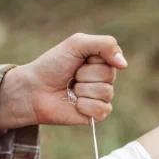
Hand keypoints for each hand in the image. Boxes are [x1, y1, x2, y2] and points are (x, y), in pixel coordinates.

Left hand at [0, 33, 126, 130]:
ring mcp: (101, 97)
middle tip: (72, 76)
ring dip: (83, 90)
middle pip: (110, 76)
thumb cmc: (52, 65)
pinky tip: (75, 103)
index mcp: (102, 61)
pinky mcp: (96, 115)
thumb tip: (124, 65)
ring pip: (106, 92)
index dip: (93, 60)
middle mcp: (104, 79)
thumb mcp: (77, 44)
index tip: (79, 59)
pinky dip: (85, 106)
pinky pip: (102, 110)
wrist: (34, 89)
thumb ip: (104, 45)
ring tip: (71, 89)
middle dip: (86, 75)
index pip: (113, 58)